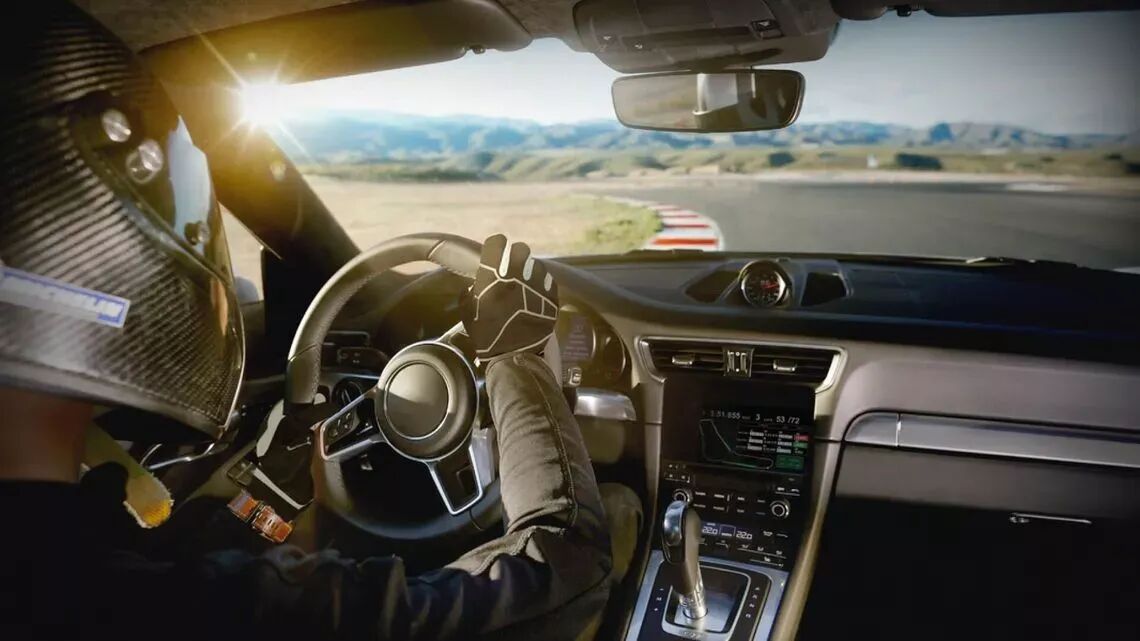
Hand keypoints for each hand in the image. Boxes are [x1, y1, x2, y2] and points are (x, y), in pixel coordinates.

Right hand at [462, 235, 557, 360]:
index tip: (493, 257)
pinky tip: (535, 297)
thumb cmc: (486, 333)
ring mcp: (538, 282)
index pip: (497, 241)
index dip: (494, 248)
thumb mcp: (467, 310)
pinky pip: (547, 281)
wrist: (513, 355)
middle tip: (510, 271)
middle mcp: (519, 271)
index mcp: (495, 271)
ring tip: (525, 286)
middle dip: (514, 257)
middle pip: (520, 249)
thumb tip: (477, 284)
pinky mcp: (552, 295)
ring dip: (529, 272)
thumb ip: (470, 290)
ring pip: (536, 264)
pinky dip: (541, 286)